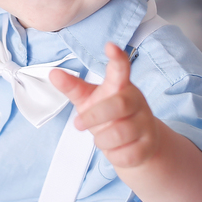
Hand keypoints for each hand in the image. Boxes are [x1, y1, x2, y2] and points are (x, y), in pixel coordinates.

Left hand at [49, 43, 161, 169]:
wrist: (137, 144)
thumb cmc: (109, 115)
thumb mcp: (90, 99)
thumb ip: (73, 87)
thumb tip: (53, 73)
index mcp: (121, 86)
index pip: (121, 69)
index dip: (117, 58)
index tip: (110, 46)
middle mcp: (137, 101)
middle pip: (119, 105)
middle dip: (94, 117)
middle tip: (78, 124)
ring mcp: (146, 123)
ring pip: (120, 134)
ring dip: (102, 140)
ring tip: (100, 137)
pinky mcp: (149, 145)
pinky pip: (126, 154)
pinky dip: (113, 155)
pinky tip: (115, 149)